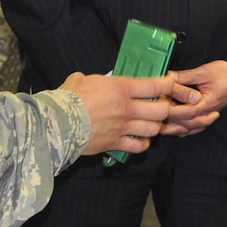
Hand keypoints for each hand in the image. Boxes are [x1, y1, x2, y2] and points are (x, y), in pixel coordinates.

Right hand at [60, 73, 206, 156]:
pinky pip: (139, 146)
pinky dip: (143, 144)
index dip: (167, 84)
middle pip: (162, 110)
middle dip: (165, 108)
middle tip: (161, 106)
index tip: (170, 82)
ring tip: (150, 123)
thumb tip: (91, 80)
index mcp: (121, 88)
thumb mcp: (82, 80)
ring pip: (154, 129)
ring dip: (155, 126)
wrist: (57, 123)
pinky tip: (139, 139)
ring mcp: (123, 128)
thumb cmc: (67, 99)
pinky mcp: (116, 143)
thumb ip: (94, 80)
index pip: (155, 85)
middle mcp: (127, 108)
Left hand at [161, 60, 226, 134]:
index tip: (157, 105)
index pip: (185, 112)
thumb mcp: (205, 71)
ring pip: (188, 129)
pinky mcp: (206, 115)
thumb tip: (169, 78)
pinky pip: (193, 128)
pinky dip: (182, 128)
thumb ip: (186, 77)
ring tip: (159, 121)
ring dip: (173, 127)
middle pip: (184, 125)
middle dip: (168, 121)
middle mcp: (207, 114)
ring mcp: (207, 116)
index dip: (170, 110)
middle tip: (153, 115)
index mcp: (207, 104)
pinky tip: (172, 124)